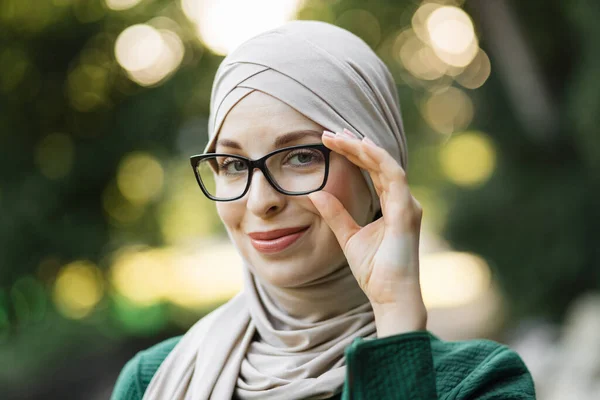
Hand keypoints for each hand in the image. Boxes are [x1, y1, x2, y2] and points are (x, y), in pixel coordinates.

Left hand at [308, 128, 426, 335]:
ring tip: (340, 135)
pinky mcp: (406, 213)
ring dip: (363, 148)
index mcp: (393, 206)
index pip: (374, 171)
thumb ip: (335, 214)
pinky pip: (394, 178)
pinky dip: (378, 160)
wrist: (391, 297)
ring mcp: (408, 206)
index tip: (333, 141)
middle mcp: (403, 201)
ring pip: (386, 165)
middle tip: (332, 131)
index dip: (355, 154)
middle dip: (356, 145)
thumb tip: (315, 194)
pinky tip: (361, 148)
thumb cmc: (375, 271)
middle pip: (380, 164)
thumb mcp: (348, 237)